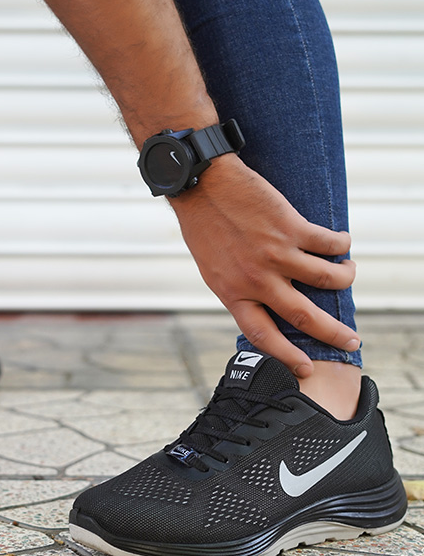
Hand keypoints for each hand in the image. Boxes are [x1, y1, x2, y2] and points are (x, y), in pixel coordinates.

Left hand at [173, 154, 358, 377]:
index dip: (287, 356)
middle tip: (352, 340)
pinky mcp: (291, 228)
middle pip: (304, 317)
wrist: (202, 186)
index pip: (263, 335)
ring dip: (345, 278)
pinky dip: (341, 245)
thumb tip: (262, 303)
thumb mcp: (213, 268)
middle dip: (334, 334)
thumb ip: (238, 288)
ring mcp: (276, 255)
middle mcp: (257, 280)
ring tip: (347, 273)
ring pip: (327, 279)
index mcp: (233, 293)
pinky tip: (342, 243)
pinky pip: (329, 244)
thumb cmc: (204, 226)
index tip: (305, 369)